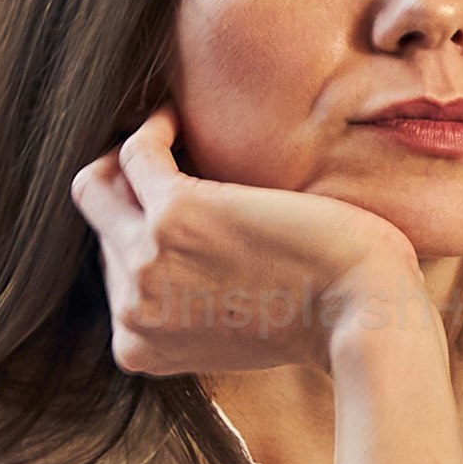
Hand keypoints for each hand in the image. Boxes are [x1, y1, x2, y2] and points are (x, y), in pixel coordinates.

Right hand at [71, 112, 430, 377]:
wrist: (364, 316)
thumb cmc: (321, 317)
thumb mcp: (230, 328)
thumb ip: (185, 302)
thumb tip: (170, 249)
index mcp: (139, 344)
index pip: (113, 273)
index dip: (143, 235)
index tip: (173, 208)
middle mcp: (132, 311)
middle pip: (103, 228)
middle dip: (129, 193)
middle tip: (165, 162)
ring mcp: (146, 263)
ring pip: (98, 187)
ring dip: (133, 154)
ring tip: (170, 134)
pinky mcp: (174, 215)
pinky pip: (134, 154)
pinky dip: (152, 128)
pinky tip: (176, 120)